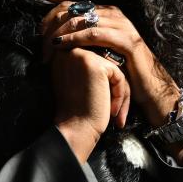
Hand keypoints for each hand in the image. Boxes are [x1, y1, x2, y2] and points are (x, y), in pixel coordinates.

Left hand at [42, 2, 178, 126]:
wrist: (149, 88)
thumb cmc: (121, 72)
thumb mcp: (100, 50)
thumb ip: (84, 38)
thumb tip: (55, 34)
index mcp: (107, 14)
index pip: (74, 7)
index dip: (53, 18)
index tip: (39, 34)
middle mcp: (115, 15)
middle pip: (76, 11)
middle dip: (55, 25)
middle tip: (41, 42)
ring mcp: (123, 26)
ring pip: (83, 20)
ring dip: (61, 32)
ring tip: (48, 45)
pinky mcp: (127, 40)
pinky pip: (95, 34)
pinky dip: (75, 38)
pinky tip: (62, 46)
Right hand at [51, 47, 129, 163]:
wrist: (75, 130)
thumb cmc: (77, 112)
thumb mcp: (76, 82)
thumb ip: (87, 68)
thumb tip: (108, 62)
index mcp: (63, 54)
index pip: (96, 61)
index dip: (103, 84)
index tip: (97, 104)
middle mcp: (69, 51)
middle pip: (105, 63)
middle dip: (112, 87)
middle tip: (111, 111)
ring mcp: (81, 56)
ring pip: (114, 69)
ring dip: (118, 92)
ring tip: (112, 112)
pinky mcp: (95, 65)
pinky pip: (119, 75)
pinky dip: (120, 95)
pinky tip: (111, 110)